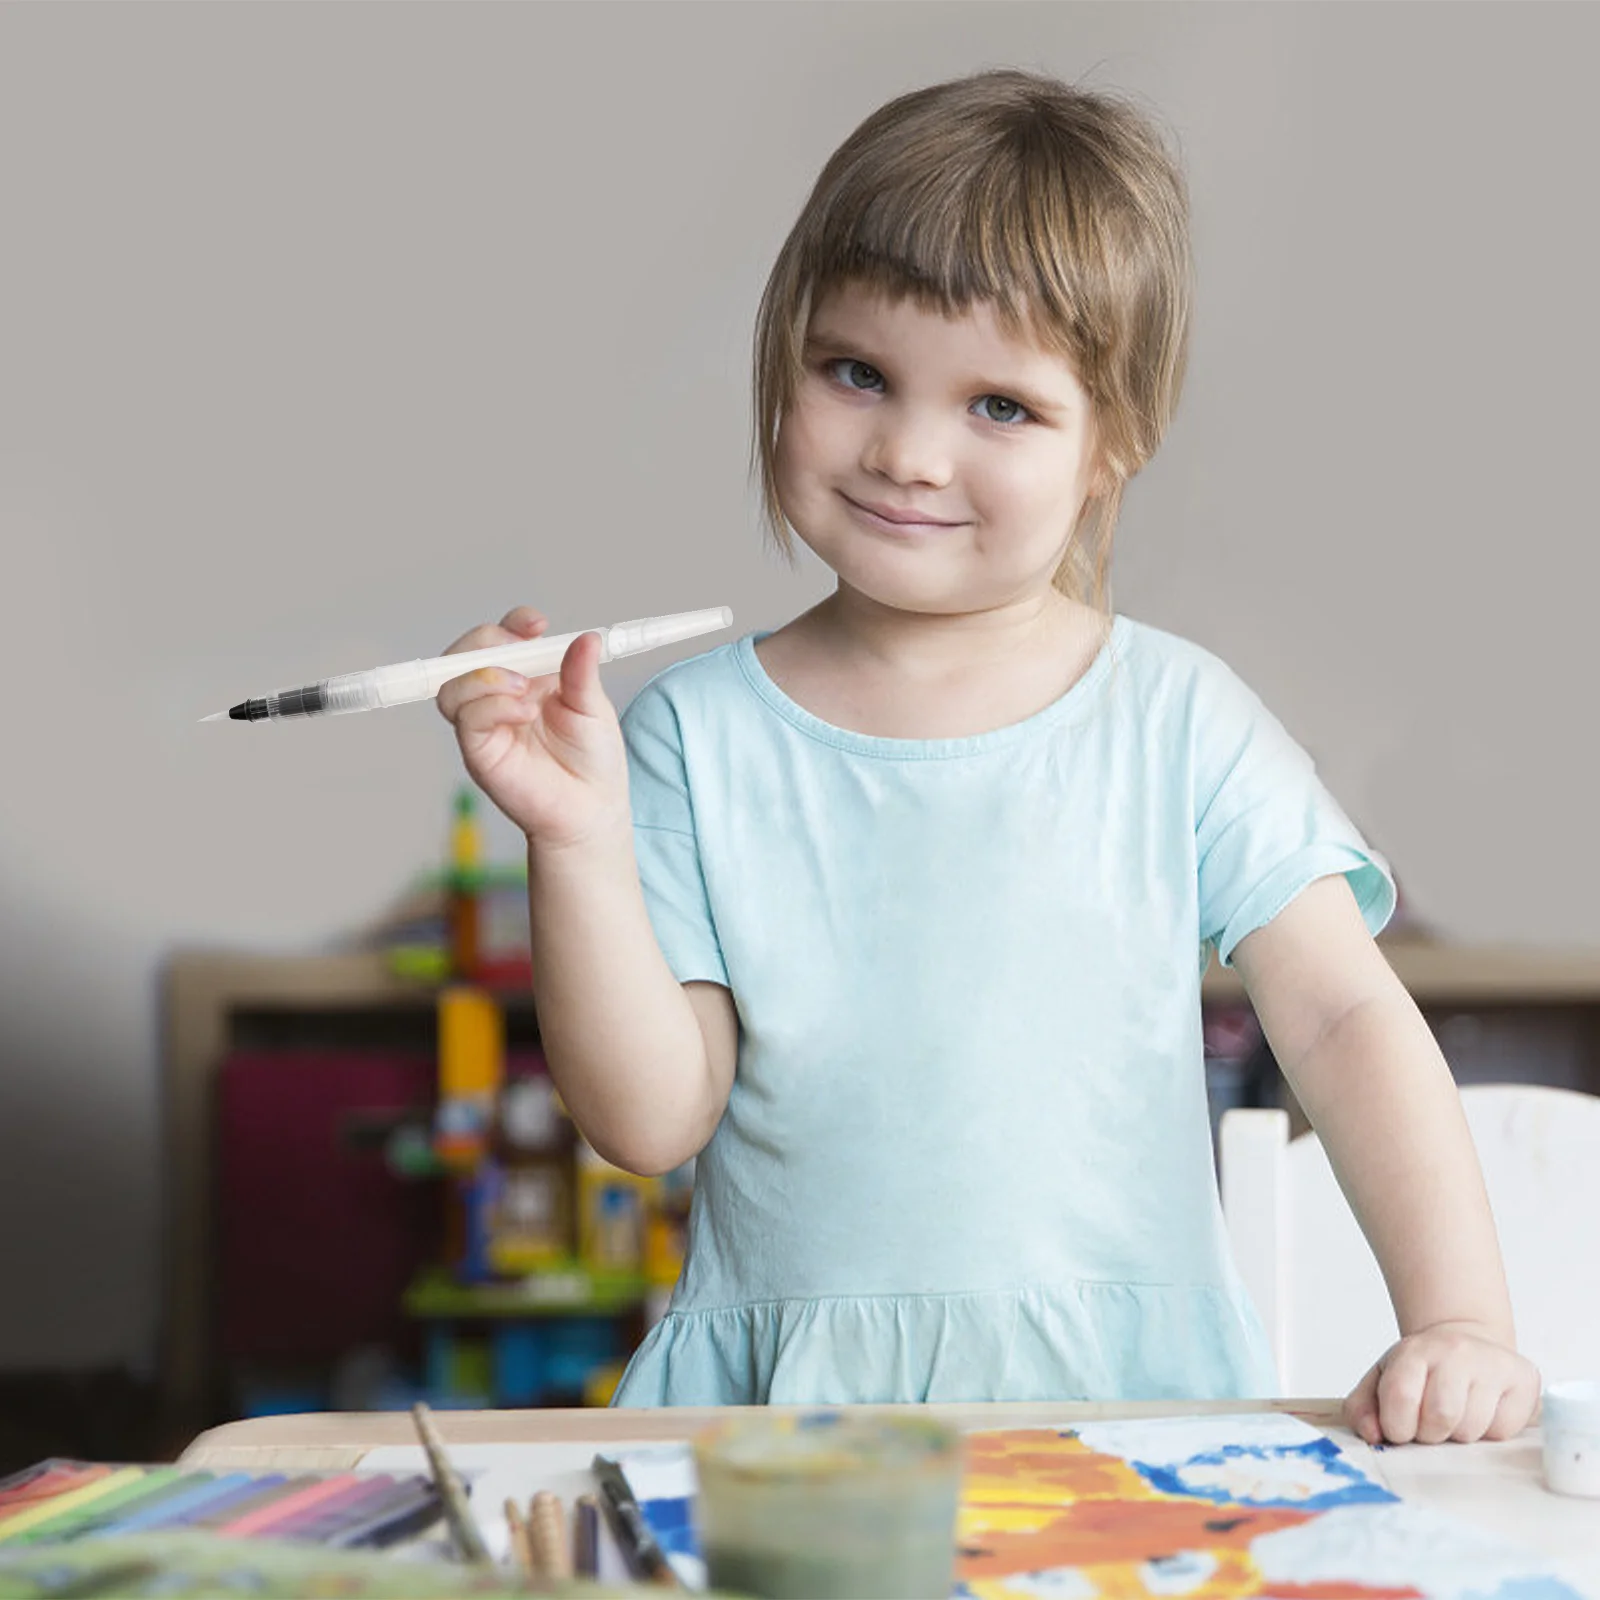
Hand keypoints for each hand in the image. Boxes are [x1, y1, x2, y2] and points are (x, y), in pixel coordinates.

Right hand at [435, 606, 631, 850]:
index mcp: (527, 676)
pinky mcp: (478, 751)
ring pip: (452, 684)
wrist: (593, 808)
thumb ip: (582, 673)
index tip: (537, 624)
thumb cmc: (593, 759)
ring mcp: (484, 723)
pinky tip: (523, 712)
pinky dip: (491, 705)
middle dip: (487, 641)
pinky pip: (465, 718)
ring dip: (484, 674)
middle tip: (521, 649)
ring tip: (523, 688)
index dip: (513, 623)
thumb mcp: (593, 707)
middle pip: (466, 653)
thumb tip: (586, 637)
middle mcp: (498, 696)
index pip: (503, 636)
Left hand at [1342, 1320, 1540, 1444]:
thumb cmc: (1422, 1371)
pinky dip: (1489, 1432)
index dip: (1397, 1426)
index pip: (1401, 1396)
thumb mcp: (1382, 1379)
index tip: (1399, 1429)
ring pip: (1472, 1429)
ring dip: (1459, 1435)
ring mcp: (1492, 1363)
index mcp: (1415, 1350)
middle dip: (1430, 1434)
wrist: (1466, 1342)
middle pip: (1440, 1417)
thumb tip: (1372, 1434)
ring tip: (1456, 1416)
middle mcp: (1455, 1351)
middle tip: (1430, 1425)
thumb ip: (1362, 1408)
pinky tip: (1483, 1412)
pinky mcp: (1524, 1379)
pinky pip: (1503, 1430)